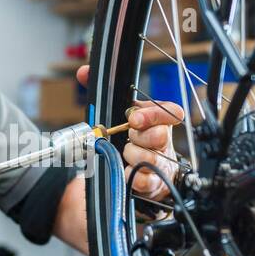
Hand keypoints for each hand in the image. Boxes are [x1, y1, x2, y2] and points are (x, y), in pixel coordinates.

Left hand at [77, 65, 184, 200]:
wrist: (132, 170)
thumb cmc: (126, 138)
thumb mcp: (116, 113)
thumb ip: (101, 91)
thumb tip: (84, 72)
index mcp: (157, 119)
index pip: (170, 112)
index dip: (154, 114)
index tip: (134, 118)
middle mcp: (163, 139)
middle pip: (161, 135)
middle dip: (138, 137)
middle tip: (128, 138)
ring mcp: (161, 162)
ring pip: (151, 158)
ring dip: (132, 156)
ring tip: (124, 154)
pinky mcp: (155, 182)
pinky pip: (145, 180)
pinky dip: (131, 175)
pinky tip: (125, 171)